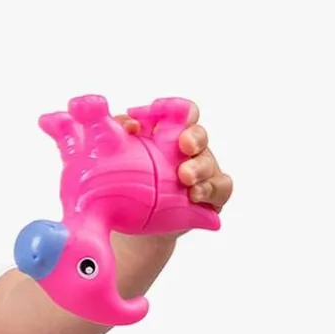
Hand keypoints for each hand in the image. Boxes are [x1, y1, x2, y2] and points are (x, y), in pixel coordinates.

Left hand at [118, 103, 233, 211]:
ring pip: (209, 163)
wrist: (131, 226)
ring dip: (199, 168)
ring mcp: (201, 173)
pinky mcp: (209, 197)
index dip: (174, 107)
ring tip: (185, 178)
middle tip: (184, 145)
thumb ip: (116, 134)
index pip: (180, 112)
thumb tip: (129, 125)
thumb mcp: (114, 158)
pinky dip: (210, 190)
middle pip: (198, 135)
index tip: (156, 110)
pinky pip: (220, 188)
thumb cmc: (126, 184)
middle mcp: (189, 151)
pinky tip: (195, 195)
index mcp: (169, 135)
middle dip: (194, 137)